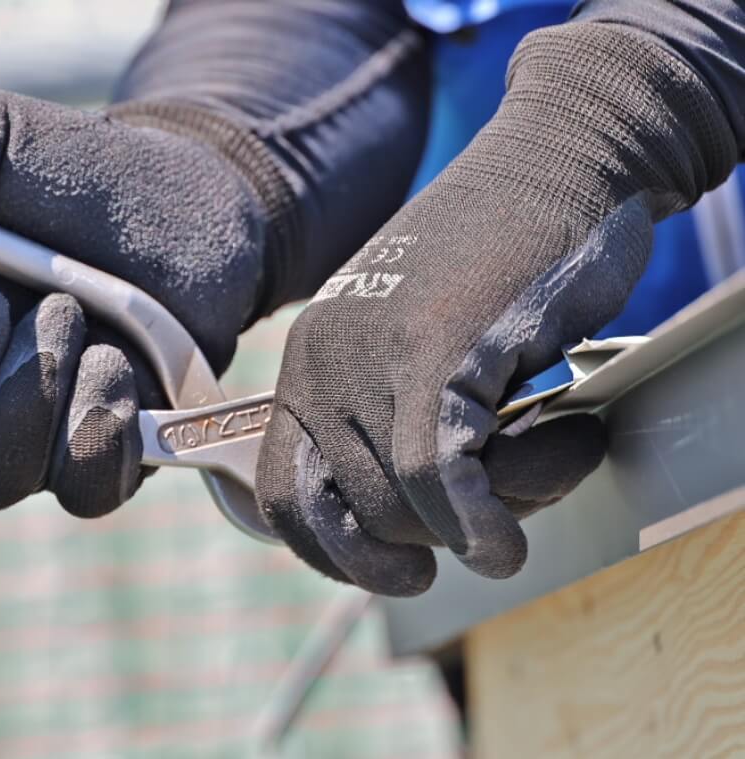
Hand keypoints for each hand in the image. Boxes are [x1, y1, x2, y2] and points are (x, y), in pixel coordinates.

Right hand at [0, 89, 267, 515]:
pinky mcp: (117, 446)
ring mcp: (46, 426)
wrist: (190, 208)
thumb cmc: (86, 171)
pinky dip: (99, 438)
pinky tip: (121, 372)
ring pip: (2, 475)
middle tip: (53, 305)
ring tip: (96, 335)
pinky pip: (89, 489)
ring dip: (41, 402)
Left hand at [256, 23, 736, 594]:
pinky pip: (436, 477)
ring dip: (472, 526)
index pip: (282, 495)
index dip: (332, 553)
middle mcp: (325, 362)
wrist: (552, 168)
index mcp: (310, 362)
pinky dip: (477, 525)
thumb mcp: (420, 343)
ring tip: (531, 486)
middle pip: (350, 514)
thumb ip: (394, 416)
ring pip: (398, 506)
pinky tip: (504, 542)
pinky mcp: (435, 353)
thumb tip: (404, 523)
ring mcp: (374, 357)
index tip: (396, 572)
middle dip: (421, 546)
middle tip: (483, 525)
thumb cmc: (500, 265)